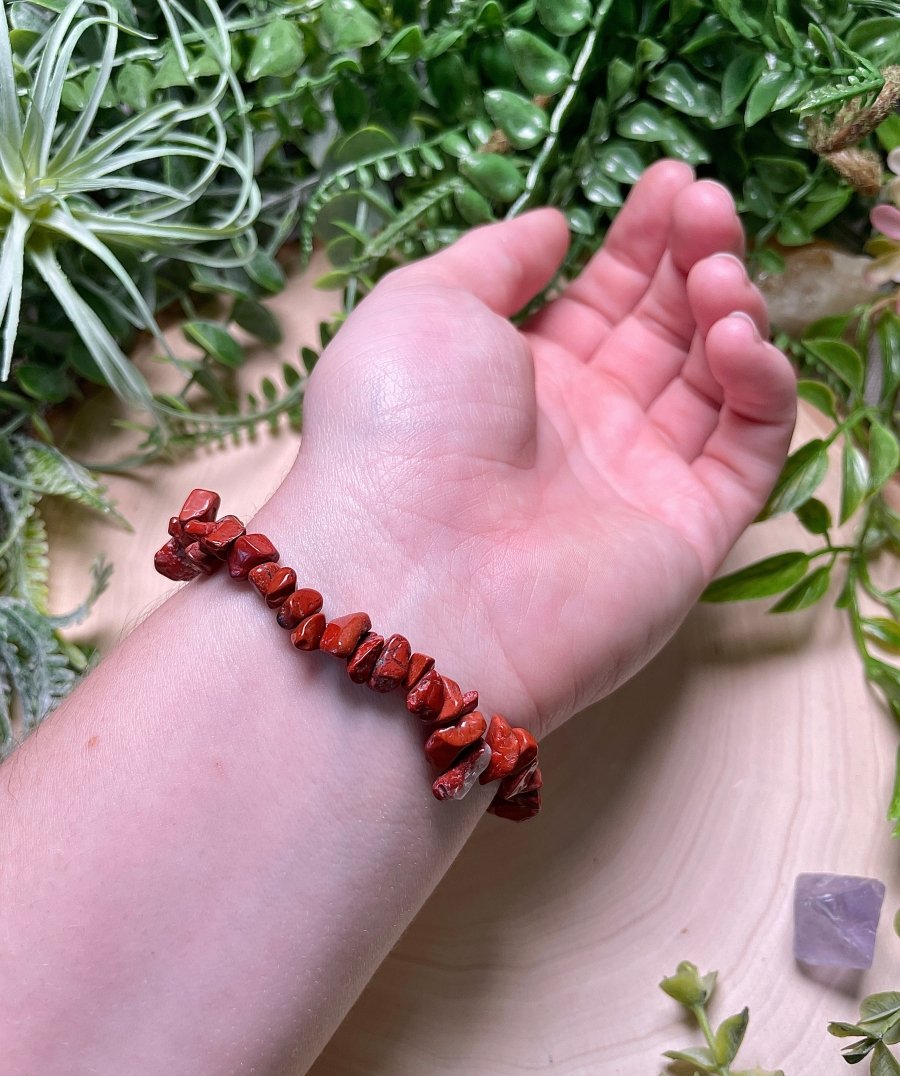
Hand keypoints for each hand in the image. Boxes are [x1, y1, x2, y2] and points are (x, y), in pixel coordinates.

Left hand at [269, 161, 795, 735]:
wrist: (410, 583)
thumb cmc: (395, 433)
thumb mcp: (422, 307)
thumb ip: (494, 260)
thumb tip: (554, 227)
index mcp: (517, 378)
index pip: (603, 300)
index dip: (641, 240)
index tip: (673, 180)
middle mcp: (580, 429)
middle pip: (663, 331)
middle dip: (692, 258)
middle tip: (708, 204)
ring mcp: (636, 482)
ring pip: (714, 384)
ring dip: (728, 312)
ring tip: (718, 272)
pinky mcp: (688, 533)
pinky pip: (749, 451)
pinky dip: (762, 389)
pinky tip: (735, 339)